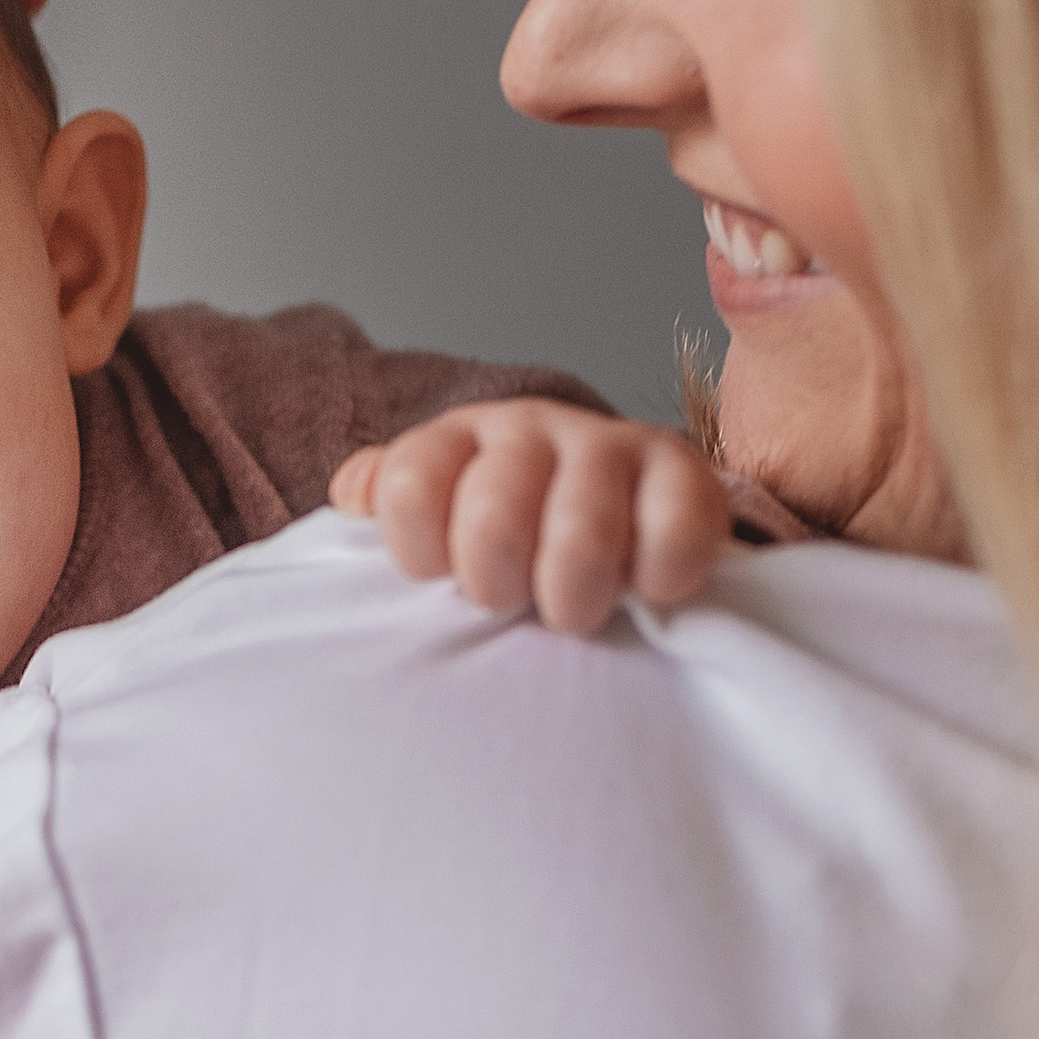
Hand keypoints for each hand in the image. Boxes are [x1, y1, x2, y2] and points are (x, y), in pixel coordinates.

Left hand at [331, 400, 733, 635]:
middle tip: (514, 602)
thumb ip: (391, 499)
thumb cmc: (513, 532)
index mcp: (460, 440)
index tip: (441, 577)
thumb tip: (355, 495)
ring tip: (573, 610)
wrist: (619, 508)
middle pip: (492, 515)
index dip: (420, 554)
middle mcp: (532, 429)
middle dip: (497, 584)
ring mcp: (609, 447)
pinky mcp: (684, 475)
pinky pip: (674, 532)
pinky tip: (643, 590)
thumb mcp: (439, 515)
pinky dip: (657, 579)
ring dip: (572, 593)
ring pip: (580, 533)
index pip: (410, 487)